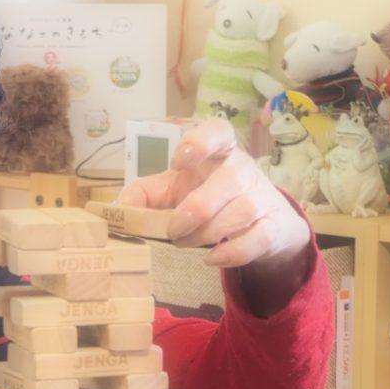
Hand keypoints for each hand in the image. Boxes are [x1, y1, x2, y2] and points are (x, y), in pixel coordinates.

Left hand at [115, 117, 309, 269]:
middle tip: (174, 230)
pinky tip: (211, 257)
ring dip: (205, 234)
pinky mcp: (273, 228)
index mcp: (217, 153)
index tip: (179, 162)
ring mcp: (262, 198)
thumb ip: (143, 196)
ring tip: (186, 243)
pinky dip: (229, 253)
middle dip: (195, 210)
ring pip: (238, 213)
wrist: (263, 225)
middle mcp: (243, 169)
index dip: (199, 142)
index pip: (218, 131)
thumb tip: (116, 210)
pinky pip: (254, 240)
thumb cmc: (209, 199)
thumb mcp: (174, 192)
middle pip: (229, 179)